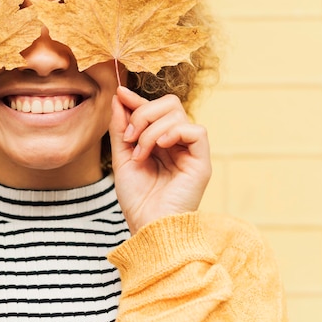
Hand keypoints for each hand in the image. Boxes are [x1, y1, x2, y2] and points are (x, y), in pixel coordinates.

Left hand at [109, 87, 211, 232]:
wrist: (148, 227)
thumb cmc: (137, 200)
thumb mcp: (122, 158)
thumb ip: (121, 129)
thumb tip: (119, 97)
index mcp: (159, 141)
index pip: (154, 109)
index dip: (137, 100)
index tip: (119, 94)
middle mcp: (177, 143)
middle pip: (169, 103)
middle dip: (143, 113)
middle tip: (130, 137)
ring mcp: (190, 151)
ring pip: (177, 114)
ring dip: (151, 129)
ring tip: (140, 154)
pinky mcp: (202, 161)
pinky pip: (196, 130)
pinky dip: (174, 132)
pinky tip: (161, 146)